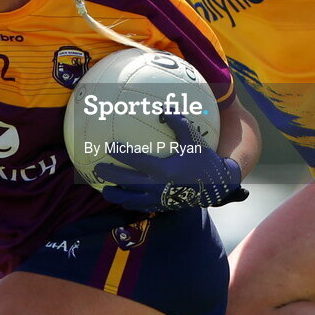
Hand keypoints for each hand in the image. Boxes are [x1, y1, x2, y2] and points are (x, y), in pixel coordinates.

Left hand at [93, 112, 248, 211]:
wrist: (217, 187)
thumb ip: (178, 123)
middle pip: (126, 181)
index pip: (136, 161)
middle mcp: (157, 186)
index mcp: (164, 170)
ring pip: (130, 199)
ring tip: (104, 189)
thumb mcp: (193, 140)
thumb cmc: (204, 161)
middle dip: (110, 175)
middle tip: (97, 168)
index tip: (109, 147)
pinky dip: (129, 203)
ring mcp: (158, 199)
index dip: (121, 155)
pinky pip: (140, 206)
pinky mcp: (162, 206)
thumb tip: (164, 107)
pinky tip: (123, 200)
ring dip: (115, 194)